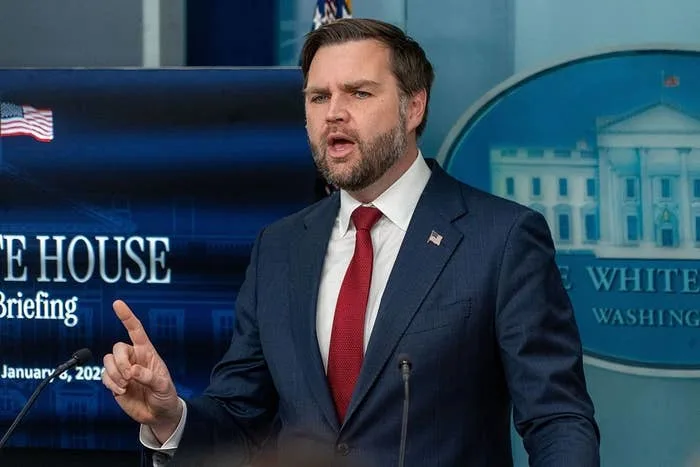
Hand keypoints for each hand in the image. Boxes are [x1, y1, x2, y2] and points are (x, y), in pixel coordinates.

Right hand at [102, 299, 182, 442]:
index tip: (117, 304)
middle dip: (120, 362)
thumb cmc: (165, 395)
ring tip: (126, 385)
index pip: (136, 330)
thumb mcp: (163, 386)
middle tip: (129, 376)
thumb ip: (149, 377)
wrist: (158, 413)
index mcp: (147, 352)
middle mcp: (133, 358)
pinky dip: (110, 383)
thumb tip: (132, 371)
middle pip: (117, 348)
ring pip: (107, 361)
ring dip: (114, 374)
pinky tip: (122, 391)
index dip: (127, 317)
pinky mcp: (114, 382)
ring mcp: (122, 370)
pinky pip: (104, 376)